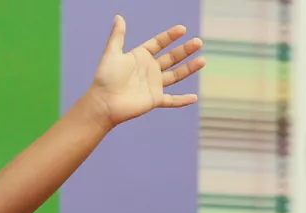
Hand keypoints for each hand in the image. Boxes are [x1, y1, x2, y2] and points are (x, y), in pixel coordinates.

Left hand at [83, 15, 204, 125]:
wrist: (103, 103)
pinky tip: (194, 98)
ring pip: (176, 75)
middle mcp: (148, 70)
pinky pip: (172, 100)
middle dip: (185, 50)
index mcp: (139, 57)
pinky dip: (182, 100)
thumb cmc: (105, 78)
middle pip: (171, 58)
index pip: (158, 43)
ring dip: (189, 68)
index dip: (169, 36)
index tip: (182, 29)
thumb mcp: (112, 53)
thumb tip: (118, 17)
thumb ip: (117, 36)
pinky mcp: (154, 99)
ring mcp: (153, 85)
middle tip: (198, 42)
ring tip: (203, 60)